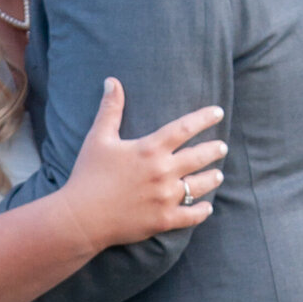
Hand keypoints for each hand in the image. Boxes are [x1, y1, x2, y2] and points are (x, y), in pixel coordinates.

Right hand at [61, 78, 225, 250]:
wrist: (81, 217)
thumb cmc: (88, 175)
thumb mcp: (98, 138)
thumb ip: (110, 109)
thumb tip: (112, 81)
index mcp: (149, 149)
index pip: (185, 128)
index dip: (204, 118)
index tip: (218, 112)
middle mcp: (163, 172)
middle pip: (199, 156)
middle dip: (214, 150)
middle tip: (222, 147)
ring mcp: (165, 197)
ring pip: (200, 186)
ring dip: (212, 178)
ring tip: (218, 175)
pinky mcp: (163, 220)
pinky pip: (191, 216)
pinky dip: (202, 211)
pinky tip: (206, 207)